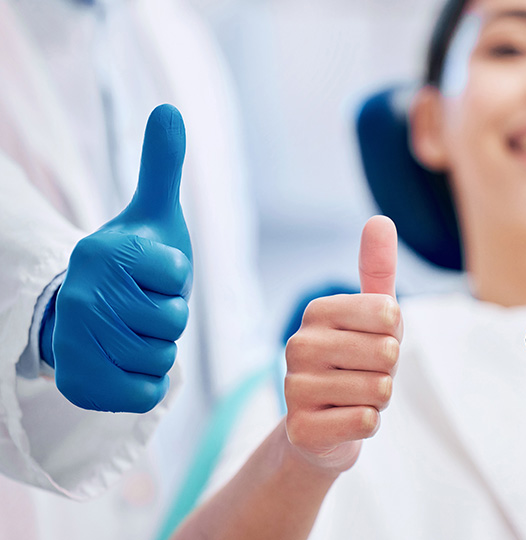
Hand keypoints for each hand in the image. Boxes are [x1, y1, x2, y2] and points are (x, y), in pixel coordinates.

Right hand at [41, 104, 192, 412]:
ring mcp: (77, 342)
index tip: (153, 273)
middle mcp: (84, 296)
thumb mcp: (152, 214)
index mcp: (105, 252)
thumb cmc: (135, 264)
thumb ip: (161, 166)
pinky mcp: (79, 384)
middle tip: (143, 306)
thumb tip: (169, 109)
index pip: (178, 276)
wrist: (89, 314)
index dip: (176, 279)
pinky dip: (146, 381)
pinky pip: (147, 392)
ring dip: (158, 348)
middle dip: (168, 316)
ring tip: (133, 331)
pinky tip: (125, 361)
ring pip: (161, 357)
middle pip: (172, 321)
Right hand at [284, 216, 401, 472]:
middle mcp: (298, 344)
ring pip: (379, 389)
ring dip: (379, 398)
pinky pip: (366, 421)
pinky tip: (345, 419)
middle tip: (365, 374)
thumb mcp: (371, 315)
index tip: (372, 342)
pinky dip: (368, 423)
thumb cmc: (354, 362)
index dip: (394, 335)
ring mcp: (294, 388)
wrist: (322, 426)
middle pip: (387, 353)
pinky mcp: (301, 428)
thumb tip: (380, 220)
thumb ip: (376, 268)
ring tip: (354, 396)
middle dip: (388, 370)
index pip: (390, 314)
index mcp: (317, 311)